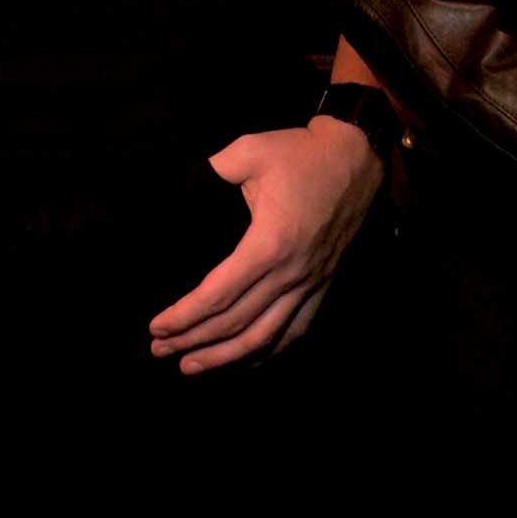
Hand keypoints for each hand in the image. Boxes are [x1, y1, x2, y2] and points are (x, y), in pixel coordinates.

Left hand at [149, 118, 383, 373]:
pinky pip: (297, 330)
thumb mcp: (251, 150)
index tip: (156, 327)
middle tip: (159, 351)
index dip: (184, 316)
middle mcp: (292, 272)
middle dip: (193, 340)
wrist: (360, 157)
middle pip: (236, 322)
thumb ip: (212, 171)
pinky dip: (270, 352)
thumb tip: (175, 190)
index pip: (218, 295)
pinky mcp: (326, 284)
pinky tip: (247, 362)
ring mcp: (312, 283)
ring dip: (226, 357)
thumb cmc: (302, 154)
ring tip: (192, 367)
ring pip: (265, 336)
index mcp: (270, 243)